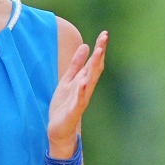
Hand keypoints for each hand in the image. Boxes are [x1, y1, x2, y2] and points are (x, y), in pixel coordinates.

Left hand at [47, 32, 107, 151]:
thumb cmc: (64, 105)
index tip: (105, 34)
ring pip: (90, 81)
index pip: (94, 62)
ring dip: (94, 67)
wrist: (59, 130)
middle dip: (99, 53)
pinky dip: (82, 91)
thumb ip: (76, 65)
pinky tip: (84, 82)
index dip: (99, 48)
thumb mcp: (67, 81)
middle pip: (94, 68)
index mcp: (84, 81)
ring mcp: (81, 99)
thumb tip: (85, 46)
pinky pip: (80, 100)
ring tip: (98, 53)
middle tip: (105, 38)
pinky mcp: (74, 110)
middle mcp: (86, 88)